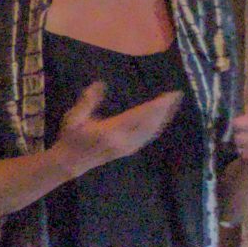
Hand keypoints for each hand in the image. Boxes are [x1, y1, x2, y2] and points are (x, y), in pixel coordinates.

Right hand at [51, 81, 180, 176]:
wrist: (70, 163)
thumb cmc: (71, 137)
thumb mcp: (73, 118)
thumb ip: (88, 101)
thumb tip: (100, 83)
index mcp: (111, 131)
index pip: (139, 116)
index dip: (156, 106)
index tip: (168, 95)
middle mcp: (124, 141)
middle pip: (151, 123)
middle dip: (166, 109)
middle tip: (177, 94)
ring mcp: (129, 147)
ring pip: (153, 131)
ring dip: (165, 116)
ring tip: (175, 103)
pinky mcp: (130, 150)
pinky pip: (149, 137)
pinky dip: (160, 126)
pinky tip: (165, 117)